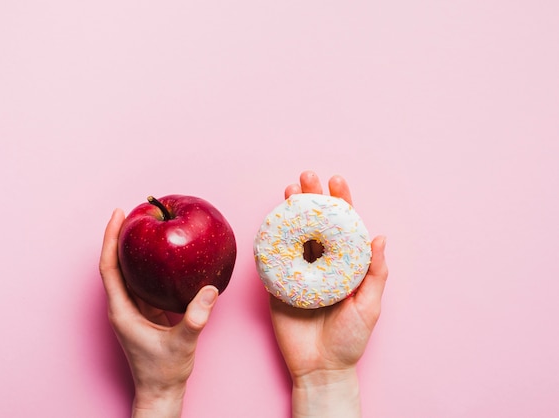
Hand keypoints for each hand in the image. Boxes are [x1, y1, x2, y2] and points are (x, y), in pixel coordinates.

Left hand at [99, 209, 217, 417]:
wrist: (160, 391)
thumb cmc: (164, 372)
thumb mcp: (181, 344)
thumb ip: (195, 319)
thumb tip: (209, 291)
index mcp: (122, 310)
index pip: (109, 267)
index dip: (111, 239)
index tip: (119, 215)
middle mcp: (123, 306)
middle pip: (115, 264)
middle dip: (121, 237)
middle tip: (135, 212)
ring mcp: (132, 309)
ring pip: (127, 271)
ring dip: (133, 249)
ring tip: (146, 226)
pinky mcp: (144, 313)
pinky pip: (142, 281)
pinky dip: (148, 265)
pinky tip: (163, 256)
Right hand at [270, 171, 387, 417]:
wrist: (320, 368)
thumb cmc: (350, 340)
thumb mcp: (370, 306)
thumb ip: (375, 273)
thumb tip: (380, 237)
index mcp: (345, 266)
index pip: (343, 228)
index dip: (340, 203)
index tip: (335, 181)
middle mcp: (321, 265)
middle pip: (315, 225)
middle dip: (311, 199)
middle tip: (306, 177)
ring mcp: (298, 273)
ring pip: (294, 236)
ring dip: (290, 212)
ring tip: (288, 190)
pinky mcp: (278, 285)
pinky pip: (273, 259)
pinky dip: (271, 240)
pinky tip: (270, 222)